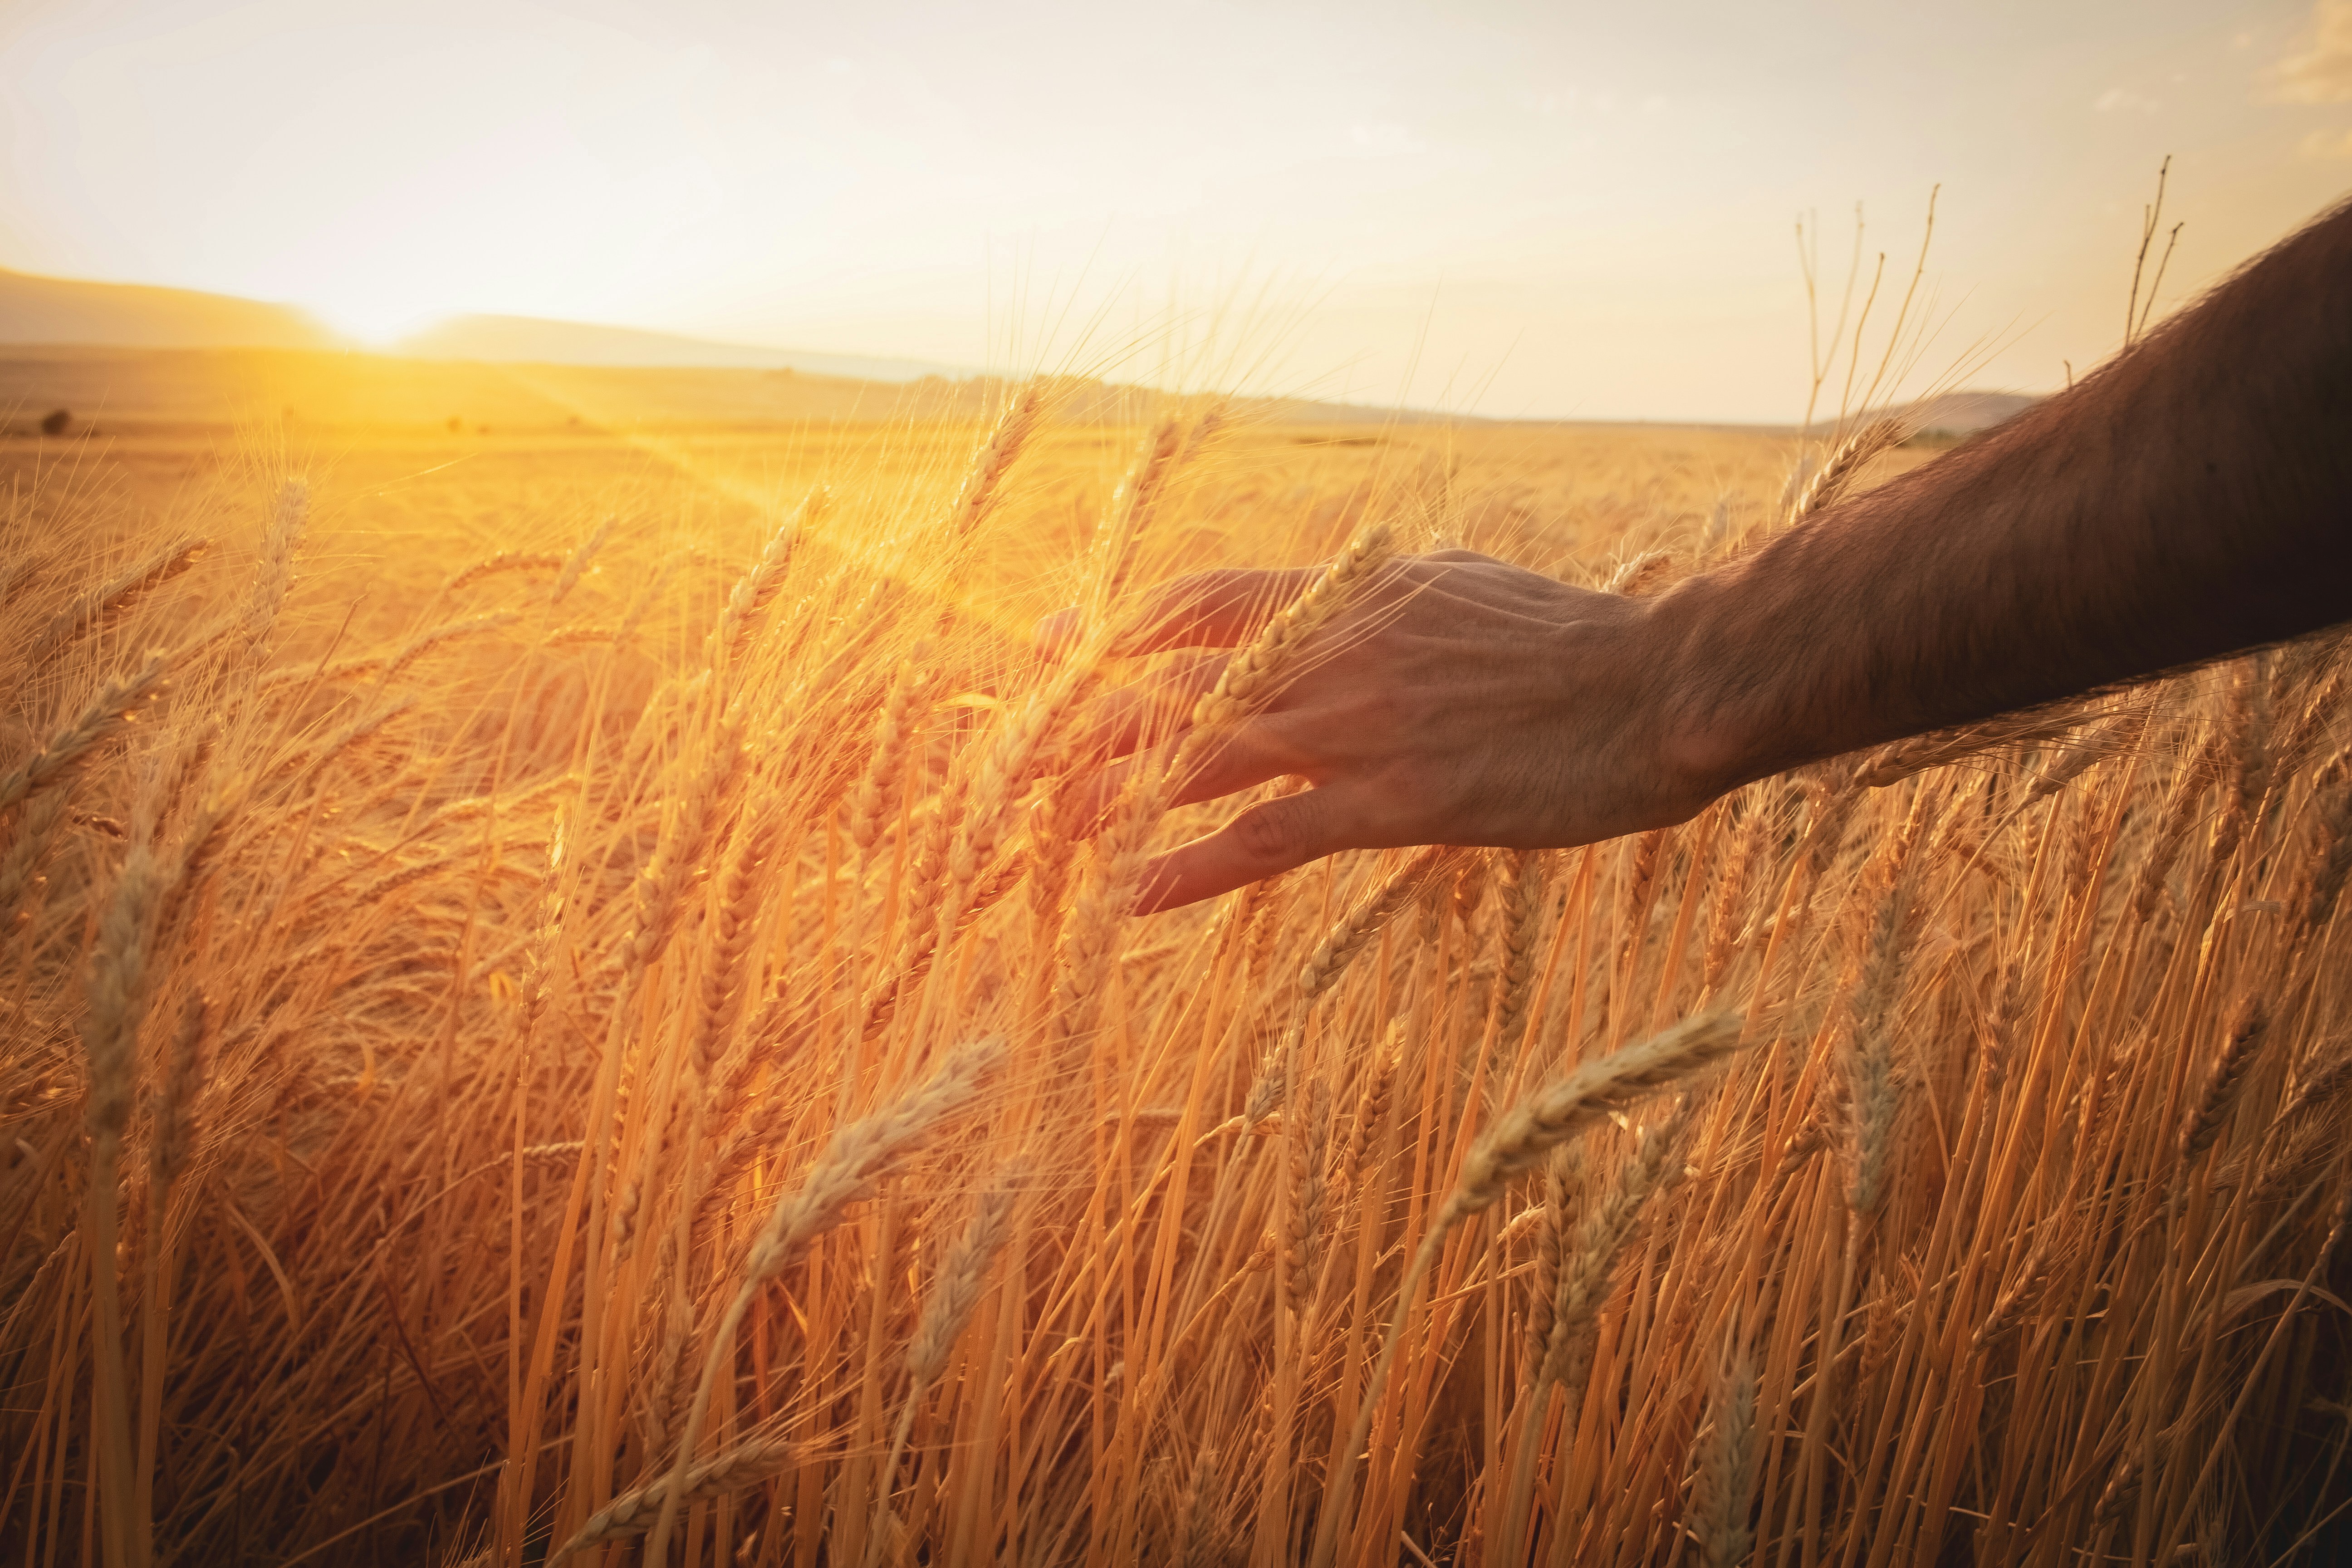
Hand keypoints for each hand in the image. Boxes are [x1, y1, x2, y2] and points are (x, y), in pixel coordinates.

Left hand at [1048, 549, 1728, 911]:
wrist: (1657, 685)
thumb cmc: (1570, 642)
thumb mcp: (1455, 589)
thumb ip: (1380, 602)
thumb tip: (1342, 599)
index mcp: (1346, 595)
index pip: (1198, 602)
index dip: (1116, 631)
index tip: (1056, 649)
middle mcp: (1331, 650)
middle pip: (1174, 681)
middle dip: (1083, 724)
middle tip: (1015, 762)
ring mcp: (1359, 724)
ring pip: (1200, 756)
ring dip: (1112, 796)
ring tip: (1043, 835)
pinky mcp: (1396, 800)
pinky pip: (1269, 837)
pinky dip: (1193, 866)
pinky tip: (1134, 895)